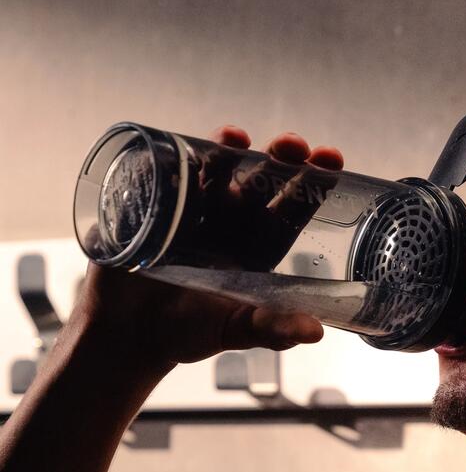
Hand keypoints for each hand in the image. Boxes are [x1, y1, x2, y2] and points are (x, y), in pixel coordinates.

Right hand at [75, 126, 344, 372]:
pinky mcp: (152, 208)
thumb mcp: (233, 330)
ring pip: (213, 172)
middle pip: (258, 183)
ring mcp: (190, 212)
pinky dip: (169, 160)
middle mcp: (229, 225)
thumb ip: (271, 329)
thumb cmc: (187, 334)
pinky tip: (178, 147)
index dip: (312, 186)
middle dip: (278, 160)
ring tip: (235, 136)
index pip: (290, 212)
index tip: (332, 159)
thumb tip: (315, 332)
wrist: (127, 335)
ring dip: (224, 151)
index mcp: (257, 249)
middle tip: (293, 143)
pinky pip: (162, 176)